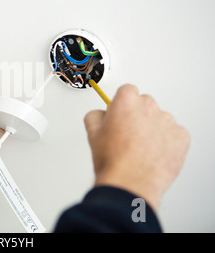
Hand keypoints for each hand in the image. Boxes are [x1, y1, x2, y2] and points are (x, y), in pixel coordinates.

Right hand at [84, 84, 189, 209]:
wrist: (130, 183)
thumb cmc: (113, 160)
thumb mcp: (92, 132)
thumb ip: (96, 115)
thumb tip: (101, 114)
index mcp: (126, 101)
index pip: (127, 90)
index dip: (121, 103)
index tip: (119, 113)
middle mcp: (149, 107)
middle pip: (144, 103)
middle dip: (137, 114)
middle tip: (128, 134)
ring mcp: (167, 121)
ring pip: (159, 119)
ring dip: (152, 128)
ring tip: (140, 148)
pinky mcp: (181, 137)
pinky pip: (173, 133)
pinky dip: (166, 141)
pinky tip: (152, 153)